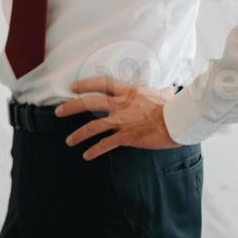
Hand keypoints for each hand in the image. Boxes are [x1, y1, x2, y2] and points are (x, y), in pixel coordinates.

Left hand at [56, 76, 177, 159]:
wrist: (180, 119)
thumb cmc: (175, 107)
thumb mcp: (164, 94)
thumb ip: (160, 92)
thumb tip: (169, 89)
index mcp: (128, 91)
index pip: (101, 82)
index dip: (85, 84)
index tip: (72, 87)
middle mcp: (121, 104)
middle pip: (89, 102)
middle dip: (71, 107)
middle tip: (57, 112)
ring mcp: (123, 120)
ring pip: (93, 126)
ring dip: (78, 134)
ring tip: (68, 141)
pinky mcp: (127, 136)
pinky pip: (106, 144)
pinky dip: (94, 150)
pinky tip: (86, 155)